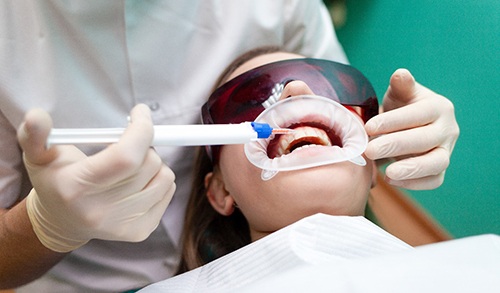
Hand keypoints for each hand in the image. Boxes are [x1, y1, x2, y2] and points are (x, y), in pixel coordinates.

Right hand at [18, 104, 175, 251]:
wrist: (63, 221)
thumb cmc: (55, 180)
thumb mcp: (37, 155)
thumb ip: (35, 134)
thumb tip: (37, 116)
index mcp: (76, 188)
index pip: (126, 157)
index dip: (141, 129)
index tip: (139, 112)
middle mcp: (101, 211)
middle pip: (148, 164)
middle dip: (144, 143)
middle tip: (128, 142)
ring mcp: (123, 225)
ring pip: (164, 177)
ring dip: (153, 162)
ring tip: (131, 164)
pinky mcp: (141, 231)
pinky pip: (169, 190)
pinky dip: (159, 178)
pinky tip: (138, 180)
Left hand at [364, 69, 458, 189]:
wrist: (408, 126)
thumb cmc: (402, 107)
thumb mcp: (400, 93)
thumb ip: (401, 85)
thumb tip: (400, 74)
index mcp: (439, 107)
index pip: (419, 114)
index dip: (394, 121)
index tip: (369, 128)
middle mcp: (448, 129)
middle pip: (426, 140)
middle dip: (396, 146)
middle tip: (369, 150)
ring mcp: (447, 151)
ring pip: (437, 163)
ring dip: (412, 169)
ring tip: (387, 173)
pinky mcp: (440, 169)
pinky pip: (434, 180)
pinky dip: (415, 184)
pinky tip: (391, 180)